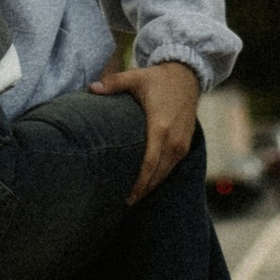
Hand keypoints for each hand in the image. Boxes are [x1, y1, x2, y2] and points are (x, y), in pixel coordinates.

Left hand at [92, 58, 200, 202]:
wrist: (187, 77)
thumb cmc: (158, 79)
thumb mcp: (136, 77)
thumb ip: (113, 83)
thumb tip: (91, 88)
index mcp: (160, 127)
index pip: (149, 163)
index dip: (138, 183)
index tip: (126, 197)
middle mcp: (174, 139)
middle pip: (158, 174)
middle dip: (142, 190)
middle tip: (125, 202)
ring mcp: (182, 143)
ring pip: (166, 173)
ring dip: (151, 186)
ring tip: (134, 197)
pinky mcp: (186, 144)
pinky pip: (172, 166)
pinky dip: (160, 176)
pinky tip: (148, 183)